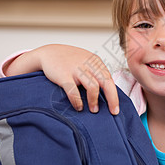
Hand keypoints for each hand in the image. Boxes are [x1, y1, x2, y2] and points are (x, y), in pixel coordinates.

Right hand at [5, 44, 119, 114]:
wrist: (48, 53)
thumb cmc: (68, 60)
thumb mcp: (86, 62)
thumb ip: (96, 73)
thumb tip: (108, 92)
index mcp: (96, 61)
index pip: (110, 79)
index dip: (115, 95)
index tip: (115, 108)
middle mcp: (88, 64)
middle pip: (106, 83)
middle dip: (112, 99)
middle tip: (113, 112)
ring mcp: (76, 69)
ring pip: (93, 87)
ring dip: (94, 101)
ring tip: (94, 110)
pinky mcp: (64, 75)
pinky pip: (74, 91)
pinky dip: (77, 101)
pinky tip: (78, 107)